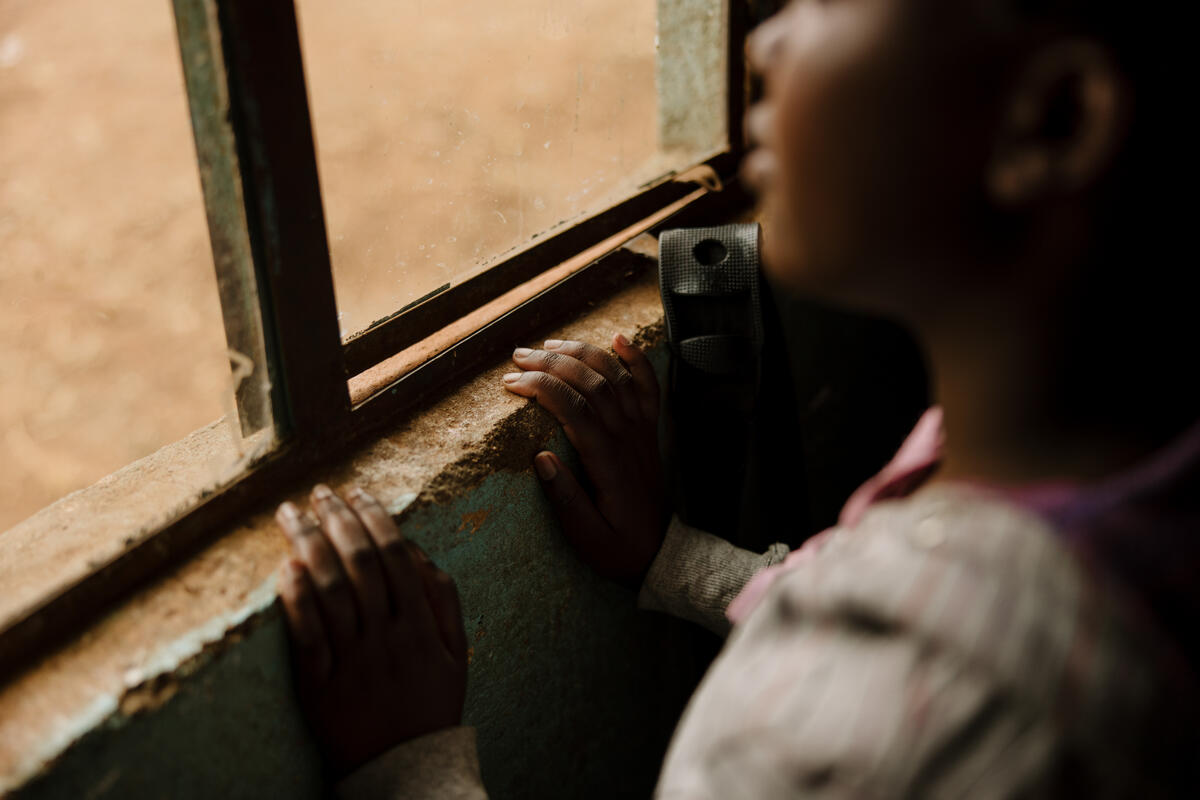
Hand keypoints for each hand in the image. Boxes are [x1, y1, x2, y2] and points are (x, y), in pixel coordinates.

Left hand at [275, 484, 467, 774]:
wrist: (406, 771)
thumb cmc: (430, 706)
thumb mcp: (455, 655)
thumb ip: (444, 601)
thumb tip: (419, 552)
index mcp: (421, 625)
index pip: (395, 555)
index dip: (374, 517)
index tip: (356, 492)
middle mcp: (387, 637)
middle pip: (359, 564)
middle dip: (337, 519)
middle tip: (318, 492)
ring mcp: (353, 661)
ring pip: (329, 591)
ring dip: (308, 544)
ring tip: (290, 515)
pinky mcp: (320, 687)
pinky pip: (306, 634)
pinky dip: (295, 598)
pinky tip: (285, 568)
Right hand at [502, 334, 665, 580]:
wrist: (661, 553)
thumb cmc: (619, 549)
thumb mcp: (588, 539)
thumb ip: (566, 501)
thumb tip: (540, 458)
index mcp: (609, 462)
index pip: (575, 409)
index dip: (542, 388)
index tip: (510, 383)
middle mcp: (628, 438)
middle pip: (592, 384)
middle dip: (552, 363)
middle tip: (517, 357)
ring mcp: (641, 431)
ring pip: (616, 377)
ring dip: (583, 354)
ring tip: (549, 345)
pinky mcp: (648, 432)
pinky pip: (648, 387)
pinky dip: (635, 359)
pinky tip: (618, 339)